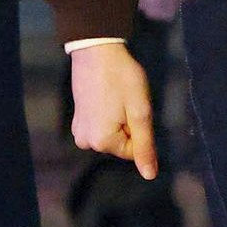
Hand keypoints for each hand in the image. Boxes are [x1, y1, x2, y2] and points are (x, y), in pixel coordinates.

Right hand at [70, 40, 158, 179]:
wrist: (96, 50)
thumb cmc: (122, 78)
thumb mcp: (140, 111)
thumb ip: (145, 146)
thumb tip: (150, 176)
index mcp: (102, 142)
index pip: (133, 149)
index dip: (139, 126)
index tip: (133, 105)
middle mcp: (86, 142)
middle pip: (120, 143)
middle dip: (127, 123)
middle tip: (125, 99)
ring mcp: (78, 131)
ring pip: (110, 134)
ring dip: (118, 118)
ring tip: (115, 96)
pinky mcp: (76, 119)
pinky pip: (99, 126)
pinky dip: (106, 114)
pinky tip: (105, 95)